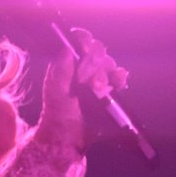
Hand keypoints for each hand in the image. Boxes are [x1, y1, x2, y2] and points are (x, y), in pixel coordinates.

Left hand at [38, 27, 129, 148]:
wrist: (69, 135)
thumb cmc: (58, 111)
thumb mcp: (55, 89)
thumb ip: (60, 69)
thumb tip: (66, 47)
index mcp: (69, 62)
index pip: (79, 41)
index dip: (84, 40)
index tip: (85, 49)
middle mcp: (84, 67)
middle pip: (97, 51)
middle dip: (94, 64)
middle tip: (87, 82)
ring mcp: (98, 77)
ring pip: (109, 63)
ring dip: (105, 73)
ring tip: (98, 89)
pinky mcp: (109, 90)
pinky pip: (119, 77)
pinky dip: (120, 77)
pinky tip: (118, 83)